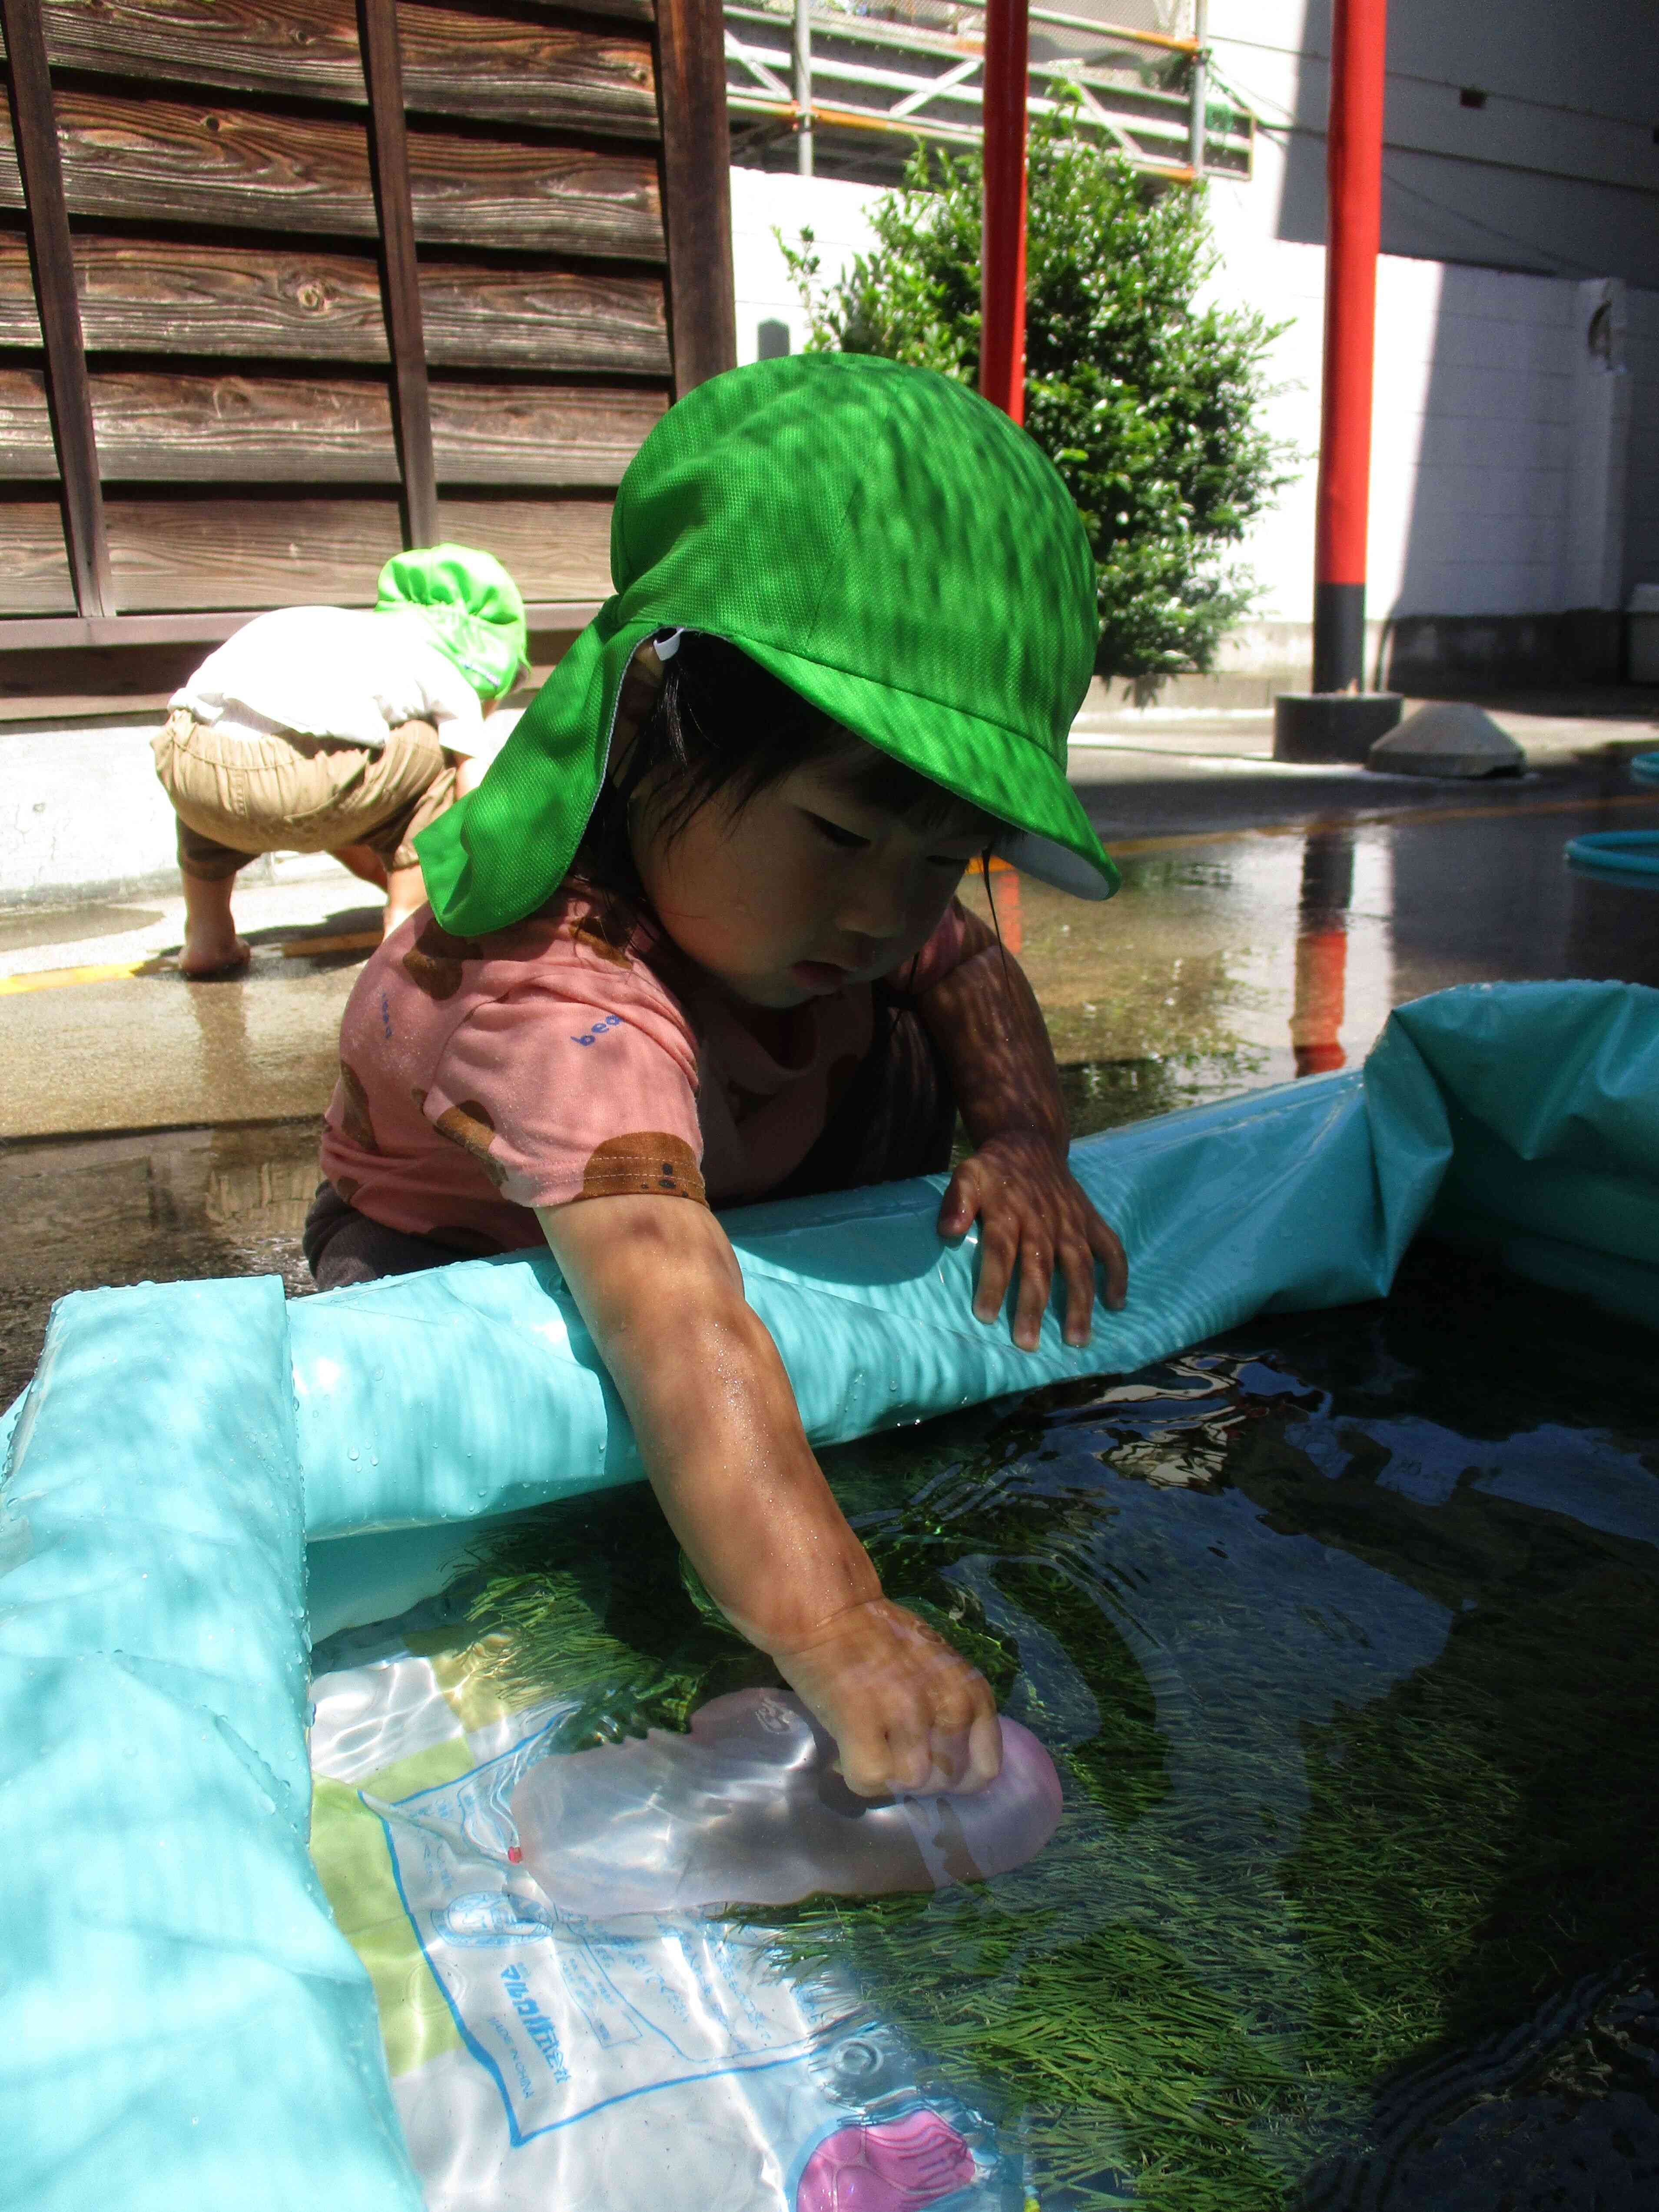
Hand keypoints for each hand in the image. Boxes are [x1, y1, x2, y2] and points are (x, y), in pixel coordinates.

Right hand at [771, 1598, 1001, 1797]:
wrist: (833, 1611)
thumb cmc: (884, 1637)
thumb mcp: (942, 1670)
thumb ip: (954, 1711)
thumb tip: (953, 1763)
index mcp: (972, 1693)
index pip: (984, 1769)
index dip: (957, 1778)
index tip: (932, 1767)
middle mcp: (949, 1706)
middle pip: (946, 1782)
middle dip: (918, 1776)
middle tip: (892, 1752)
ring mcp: (906, 1714)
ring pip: (910, 1784)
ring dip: (888, 1774)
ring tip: (871, 1748)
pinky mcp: (862, 1721)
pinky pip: (871, 1780)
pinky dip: (856, 1773)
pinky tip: (849, 1750)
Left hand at [938, 1129, 1126, 1350]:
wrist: (1030, 1143)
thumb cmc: (994, 1170)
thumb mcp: (968, 1175)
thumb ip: (956, 1202)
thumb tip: (947, 1231)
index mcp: (1009, 1212)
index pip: (1000, 1250)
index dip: (993, 1282)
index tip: (984, 1315)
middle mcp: (1043, 1221)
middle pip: (1038, 1267)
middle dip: (1034, 1305)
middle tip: (1028, 1342)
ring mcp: (1071, 1223)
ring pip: (1078, 1266)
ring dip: (1080, 1303)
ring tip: (1077, 1339)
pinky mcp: (1090, 1221)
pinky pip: (1110, 1248)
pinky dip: (1117, 1274)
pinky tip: (1116, 1303)